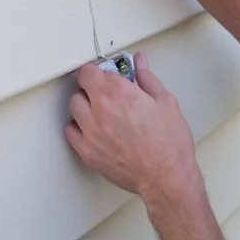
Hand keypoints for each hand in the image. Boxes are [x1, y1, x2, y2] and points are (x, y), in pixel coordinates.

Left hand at [64, 52, 201, 200]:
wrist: (165, 176)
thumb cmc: (169, 143)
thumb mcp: (165, 101)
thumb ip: (147, 78)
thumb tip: (140, 63)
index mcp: (119, 92)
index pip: (91, 71)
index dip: (99, 70)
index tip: (106, 74)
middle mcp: (100, 109)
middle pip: (80, 86)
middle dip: (92, 85)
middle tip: (106, 91)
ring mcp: (90, 132)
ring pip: (73, 107)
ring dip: (85, 104)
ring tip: (101, 109)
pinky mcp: (87, 152)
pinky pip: (71, 132)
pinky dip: (79, 127)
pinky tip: (94, 128)